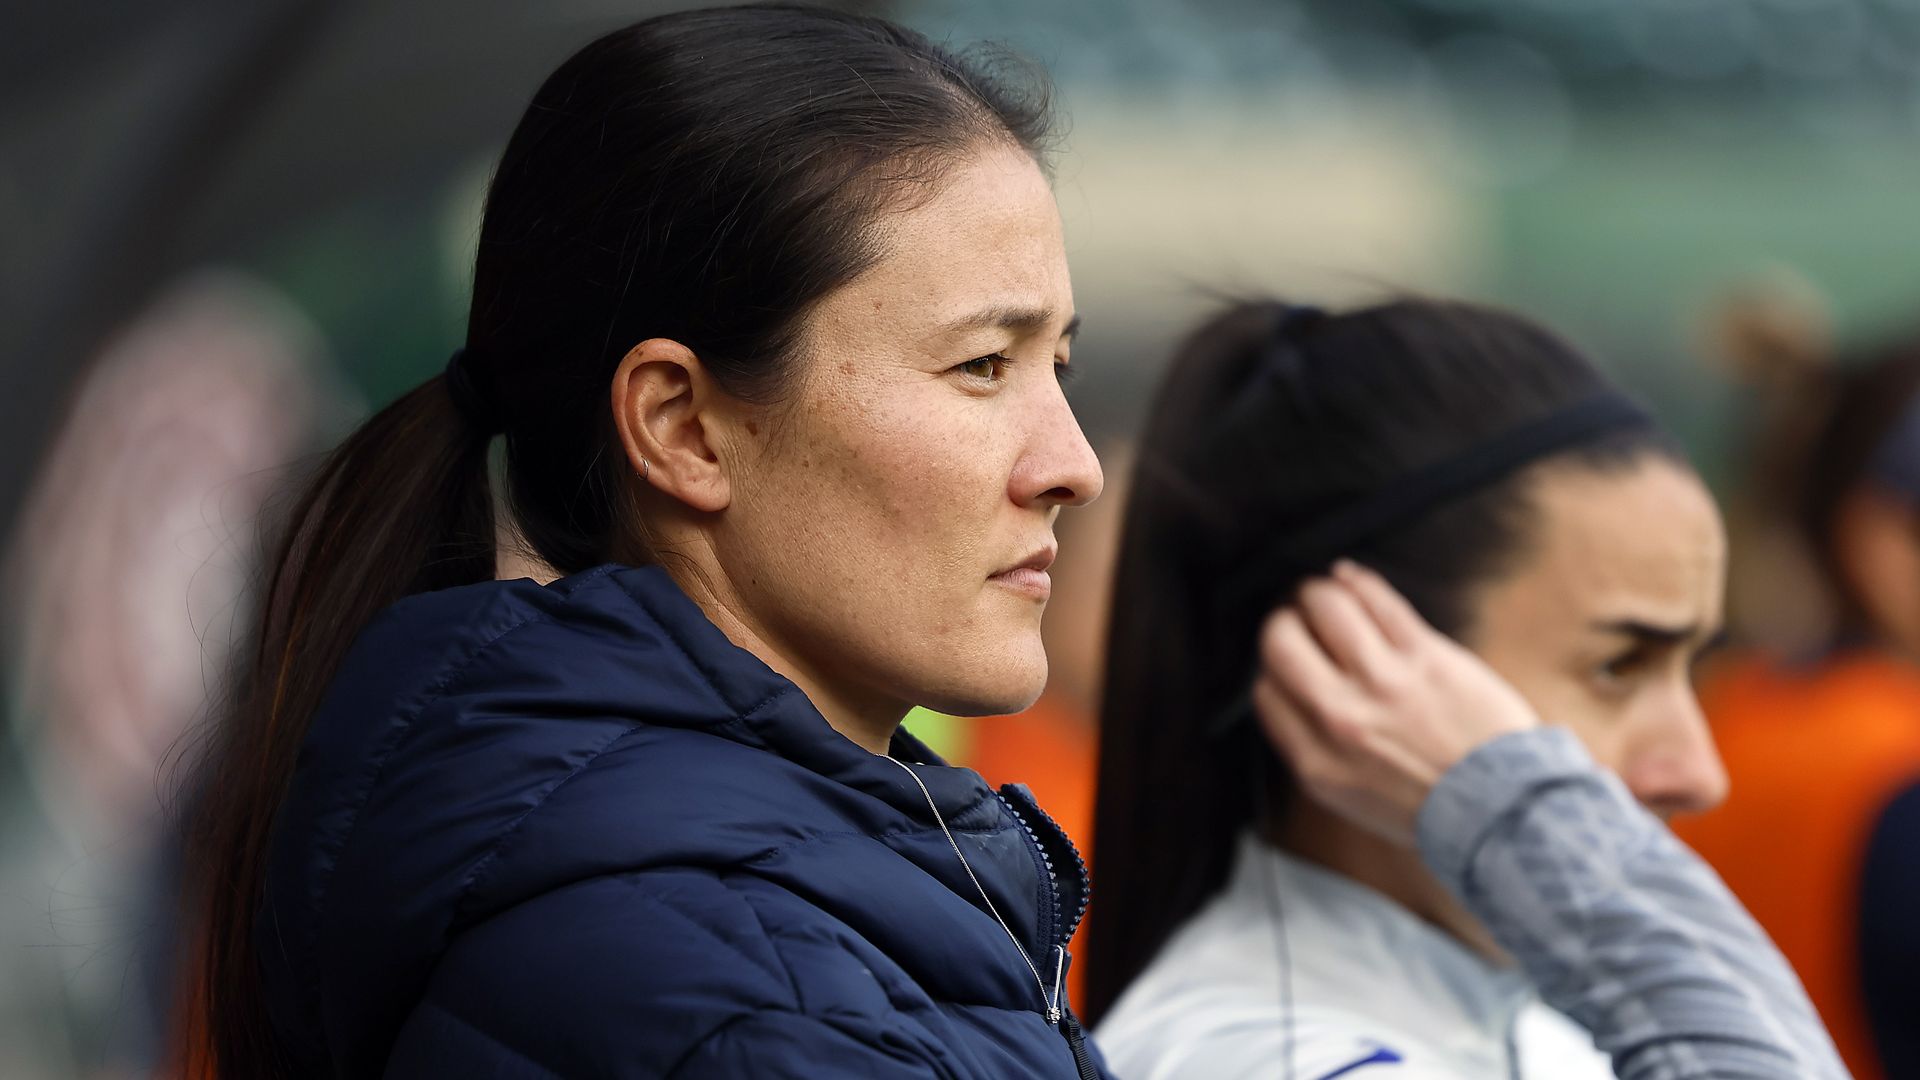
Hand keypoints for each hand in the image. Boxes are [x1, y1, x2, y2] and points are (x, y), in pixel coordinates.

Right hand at [1253, 560, 1539, 845]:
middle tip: (1295, 624)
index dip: (1271, 670)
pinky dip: (1354, 580)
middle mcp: (1341, 718)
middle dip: (1282, 625)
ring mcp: (1385, 683)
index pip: (1266, 691)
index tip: (1287, 664)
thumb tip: (1286, 692)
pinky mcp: (1425, 656)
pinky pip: (1376, 598)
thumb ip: (1309, 746)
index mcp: (1317, 762)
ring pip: (1324, 607)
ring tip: (1320, 597)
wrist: (1503, 811)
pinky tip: (1347, 578)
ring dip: (1315, 594)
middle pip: (1280, 642)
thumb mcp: (1348, 796)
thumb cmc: (1429, 806)